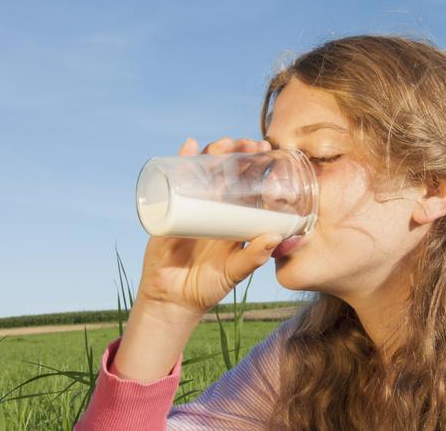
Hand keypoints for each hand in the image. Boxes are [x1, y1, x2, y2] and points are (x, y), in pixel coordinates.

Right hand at [136, 137, 281, 322]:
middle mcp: (213, 209)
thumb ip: (253, 258)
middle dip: (236, 154)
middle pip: (225, 172)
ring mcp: (190, 207)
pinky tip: (189, 146)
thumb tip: (275, 237)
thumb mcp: (235, 272)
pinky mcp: (169, 210)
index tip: (266, 151)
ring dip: (212, 153)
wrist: (172, 301)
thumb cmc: (208, 287)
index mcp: (232, 219)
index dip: (255, 166)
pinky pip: (174, 181)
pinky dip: (180, 161)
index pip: (246, 185)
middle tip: (248, 144)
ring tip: (223, 144)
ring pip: (201, 172)